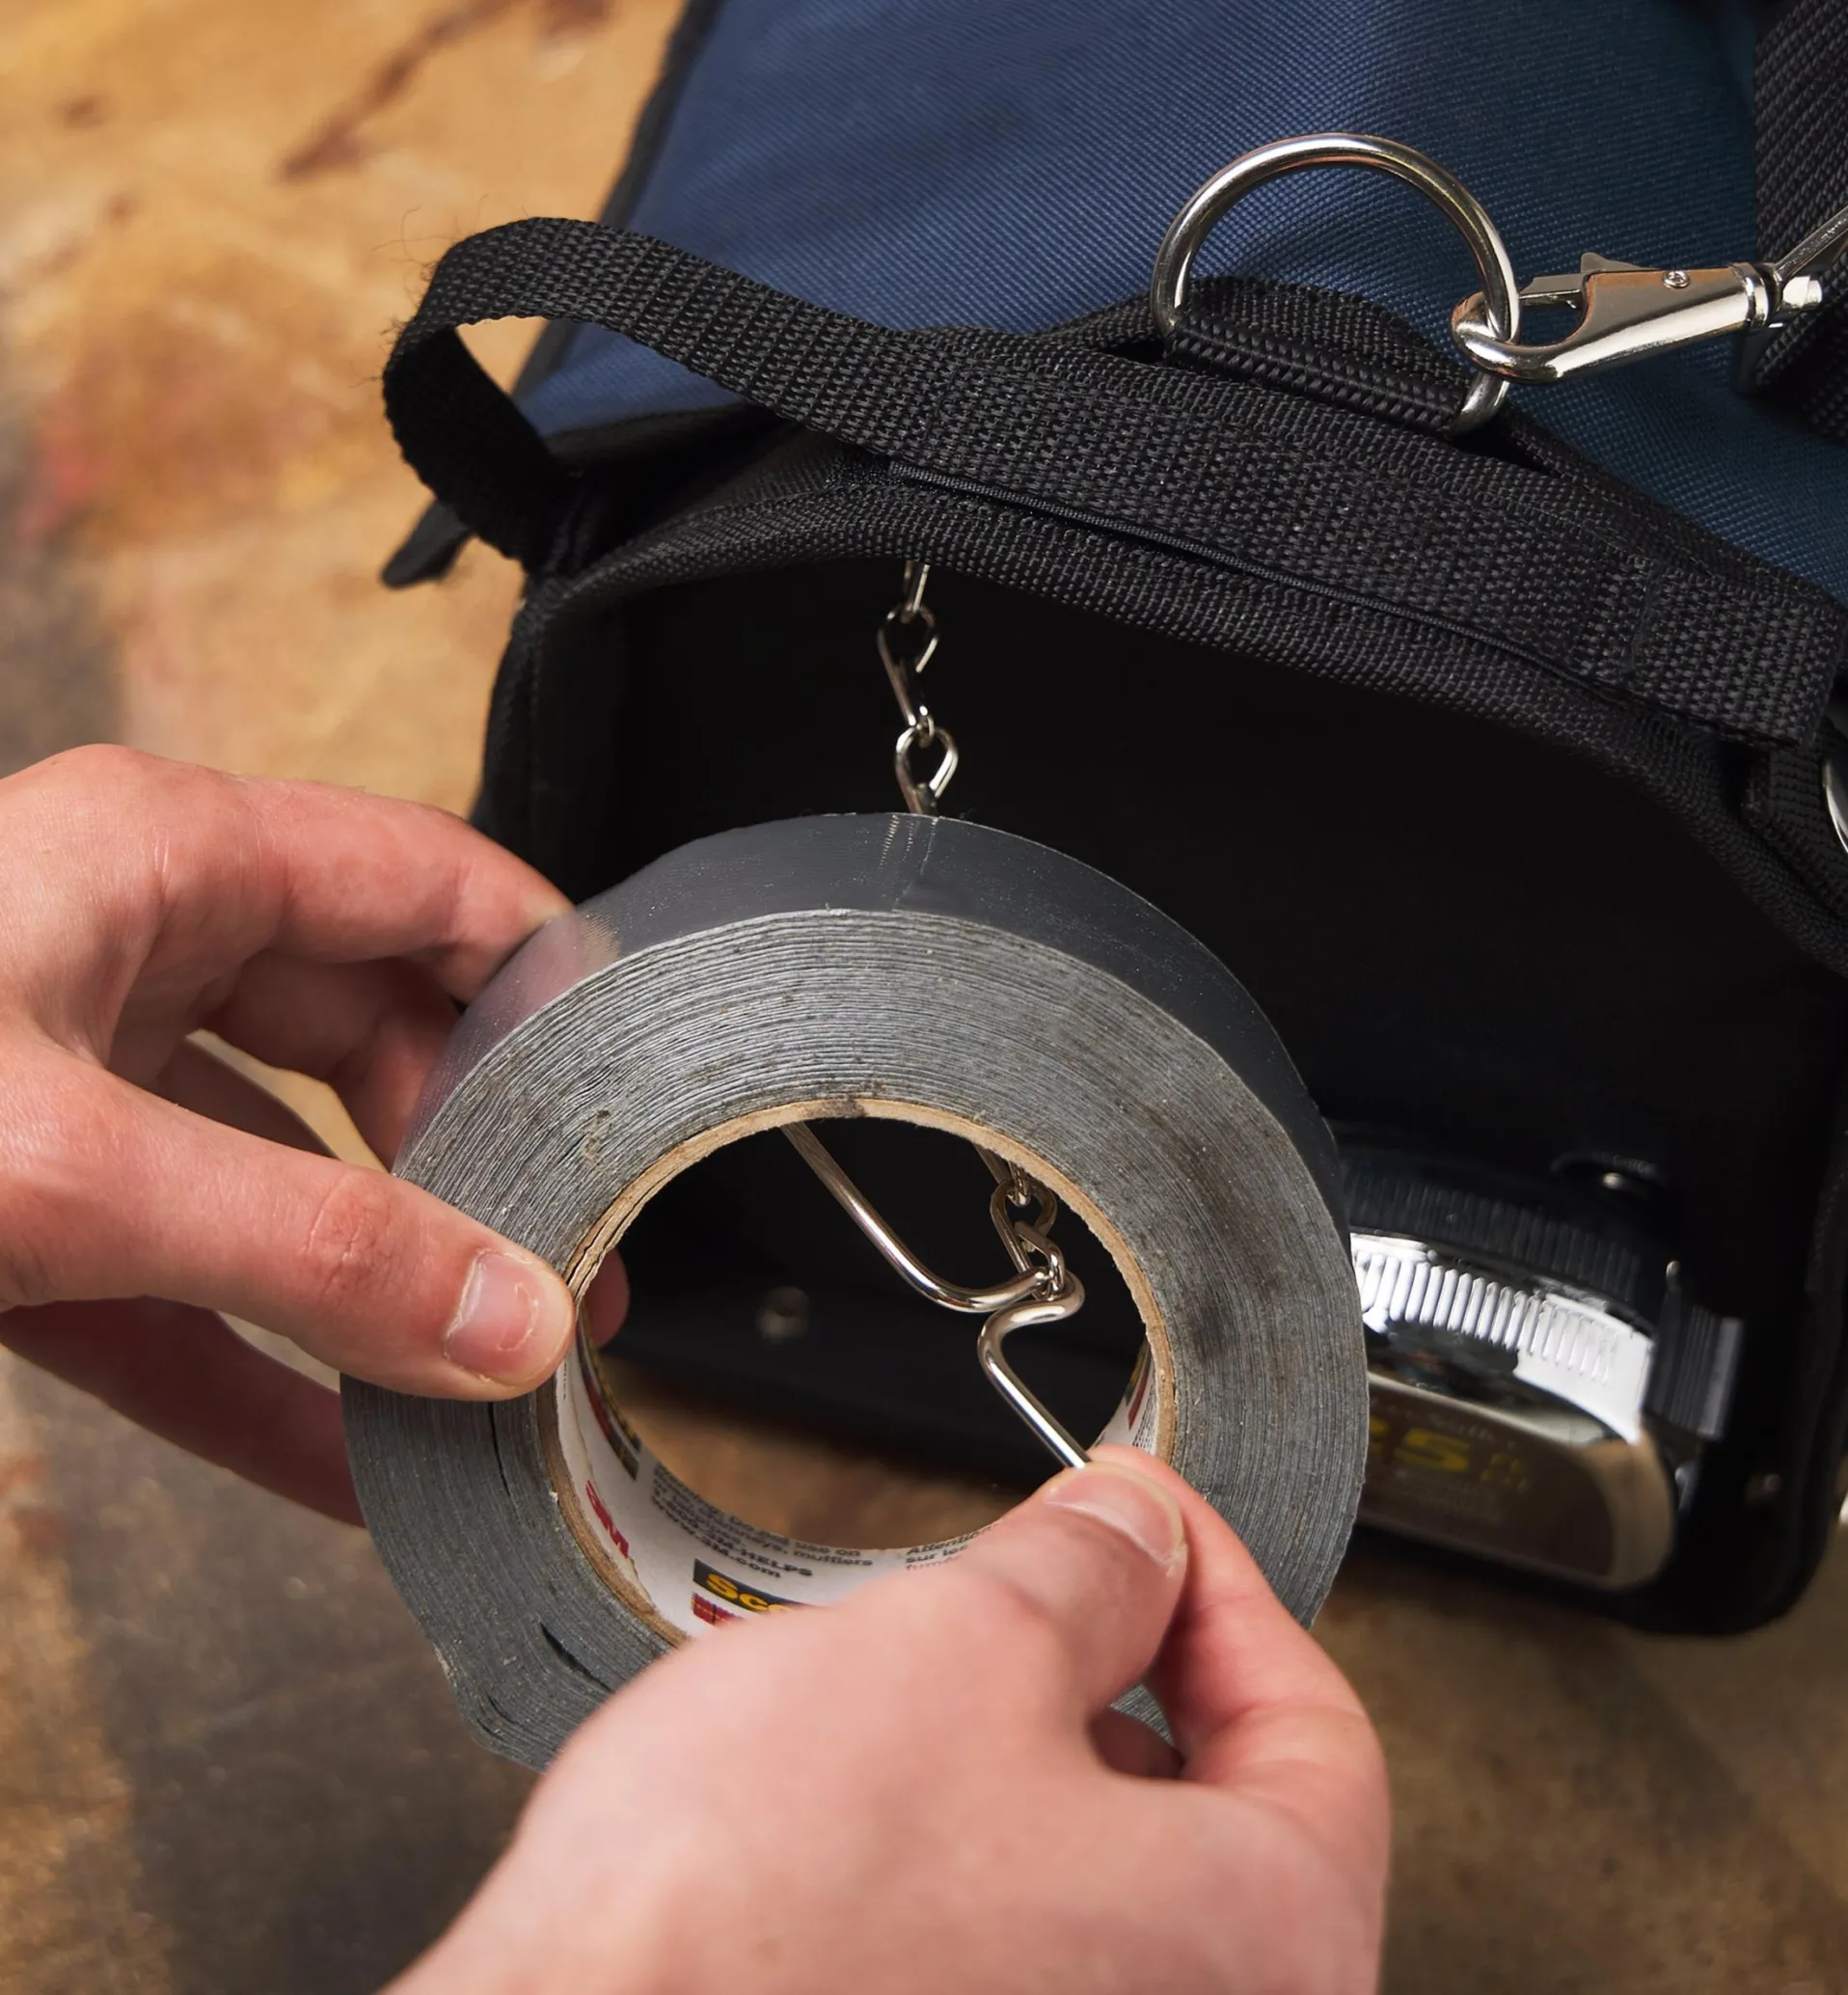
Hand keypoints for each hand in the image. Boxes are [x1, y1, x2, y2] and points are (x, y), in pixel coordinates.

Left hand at [0, 746, 604, 1522]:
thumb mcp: (68, 1166)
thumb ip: (309, 1245)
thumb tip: (508, 1317)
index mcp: (167, 858)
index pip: (433, 886)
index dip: (548, 982)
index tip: (630, 1100)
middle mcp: (133, 945)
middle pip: (376, 1043)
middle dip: (477, 1168)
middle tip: (566, 1278)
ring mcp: (76, 1076)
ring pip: (284, 1175)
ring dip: (375, 1289)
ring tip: (479, 1385)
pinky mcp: (22, 1201)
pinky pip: (180, 1284)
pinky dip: (257, 1369)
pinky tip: (340, 1462)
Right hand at [394, 1447, 1389, 1994]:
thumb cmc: (750, 1928)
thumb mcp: (960, 1648)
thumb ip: (1088, 1569)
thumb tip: (1137, 1530)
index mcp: (1262, 1950)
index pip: (1318, 1727)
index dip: (1224, 1582)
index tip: (1151, 1517)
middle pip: (1222, 1818)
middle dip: (1121, 1673)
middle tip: (1039, 1586)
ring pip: (1111, 1893)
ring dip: (1033, 1774)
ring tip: (918, 1708)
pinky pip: (1020, 1963)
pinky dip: (971, 1873)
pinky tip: (860, 1829)